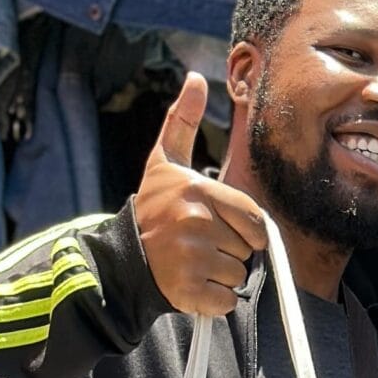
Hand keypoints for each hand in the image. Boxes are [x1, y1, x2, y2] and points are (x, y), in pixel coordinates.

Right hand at [134, 73, 267, 315]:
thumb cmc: (153, 208)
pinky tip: (191, 284)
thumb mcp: (165, 161)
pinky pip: (225, 301)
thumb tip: (197, 77)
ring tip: (192, 262)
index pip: (255, 220)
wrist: (122, 257)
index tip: (220, 226)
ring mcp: (191, 259)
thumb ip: (183, 120)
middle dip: (230, 249)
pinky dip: (213, 299)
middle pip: (248, 248)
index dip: (245, 228)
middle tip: (199, 243)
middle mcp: (195, 223)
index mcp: (198, 192)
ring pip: (238, 275)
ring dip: (221, 275)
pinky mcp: (188, 291)